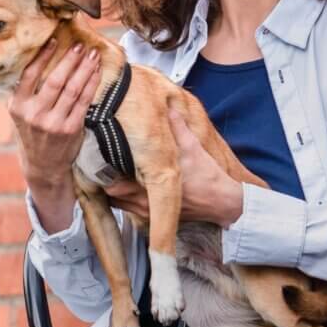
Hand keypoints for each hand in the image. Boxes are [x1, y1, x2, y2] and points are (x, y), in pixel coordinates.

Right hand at [10, 40, 100, 190]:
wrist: (44, 164)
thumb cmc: (33, 131)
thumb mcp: (20, 112)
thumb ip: (26, 91)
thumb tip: (39, 58)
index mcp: (18, 106)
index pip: (30, 75)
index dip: (43, 56)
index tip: (54, 40)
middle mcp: (34, 114)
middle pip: (55, 80)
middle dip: (70, 60)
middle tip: (81, 46)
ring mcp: (54, 123)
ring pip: (73, 89)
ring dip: (85, 69)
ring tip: (92, 55)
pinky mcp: (71, 129)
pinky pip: (85, 101)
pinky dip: (92, 84)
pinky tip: (96, 73)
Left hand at [107, 105, 243, 228]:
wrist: (223, 203)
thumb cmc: (209, 179)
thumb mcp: (194, 148)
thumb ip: (178, 128)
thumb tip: (170, 109)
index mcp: (150, 186)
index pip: (111, 181)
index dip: (104, 168)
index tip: (103, 154)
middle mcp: (144, 203)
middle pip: (110, 192)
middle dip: (106, 178)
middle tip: (105, 162)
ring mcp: (146, 212)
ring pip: (117, 202)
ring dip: (115, 189)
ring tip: (117, 173)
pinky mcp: (151, 218)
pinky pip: (128, 209)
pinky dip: (125, 198)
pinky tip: (130, 185)